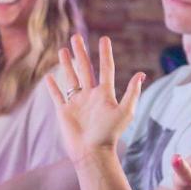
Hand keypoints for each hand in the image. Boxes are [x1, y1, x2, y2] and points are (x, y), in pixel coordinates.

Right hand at [46, 35, 144, 164]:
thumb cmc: (110, 133)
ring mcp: (77, 103)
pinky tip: (49, 77)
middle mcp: (90, 96)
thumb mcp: (125, 112)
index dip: (105, 54)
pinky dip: (53, 87)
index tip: (104, 39)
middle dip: (81, 53)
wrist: (92, 152)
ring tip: (63, 50)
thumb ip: (132, 93)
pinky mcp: (64, 111)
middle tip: (76, 37)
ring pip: (70, 78)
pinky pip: (58, 96)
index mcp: (104, 94)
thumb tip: (141, 74)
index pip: (105, 69)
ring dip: (67, 64)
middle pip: (85, 69)